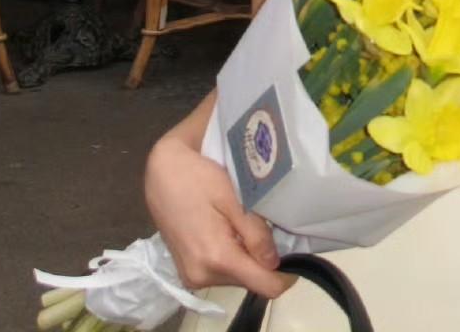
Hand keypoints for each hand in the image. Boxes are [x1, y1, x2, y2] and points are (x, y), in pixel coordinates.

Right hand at [144, 135, 296, 298]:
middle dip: (265, 260)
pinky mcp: (187, 271)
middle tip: (269, 226)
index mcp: (216, 258)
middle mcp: (203, 276)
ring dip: (247, 256)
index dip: (287, 274)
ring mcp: (192, 276)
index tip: (297, 251)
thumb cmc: (199, 177)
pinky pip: (221, 271)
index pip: (265, 286)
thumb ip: (254, 232)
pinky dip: (232, 255)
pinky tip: (230, 229)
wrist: (162, 173)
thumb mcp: (233, 197)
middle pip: (250, 281)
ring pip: (237, 276)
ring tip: (247, 223)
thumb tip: (275, 262)